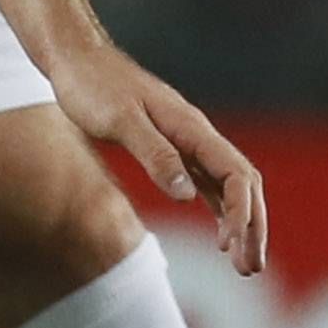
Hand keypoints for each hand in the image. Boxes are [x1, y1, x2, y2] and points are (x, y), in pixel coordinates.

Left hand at [47, 37, 268, 274]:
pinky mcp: (172, 147)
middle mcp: (197, 135)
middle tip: (249, 269)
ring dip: (240, 224)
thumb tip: (188, 196)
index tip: (231, 245)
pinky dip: (220, 211)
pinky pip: (209, 183)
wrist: (76, 58)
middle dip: (252, 227)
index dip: (241, 212)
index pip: (236, 174)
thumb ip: (155, 155)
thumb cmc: (92, 85)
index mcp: (191, 128)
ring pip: (229, 187)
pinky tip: (222, 235)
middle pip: (243, 185)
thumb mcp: (120, 120)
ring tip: (242, 264)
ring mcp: (187, 141)